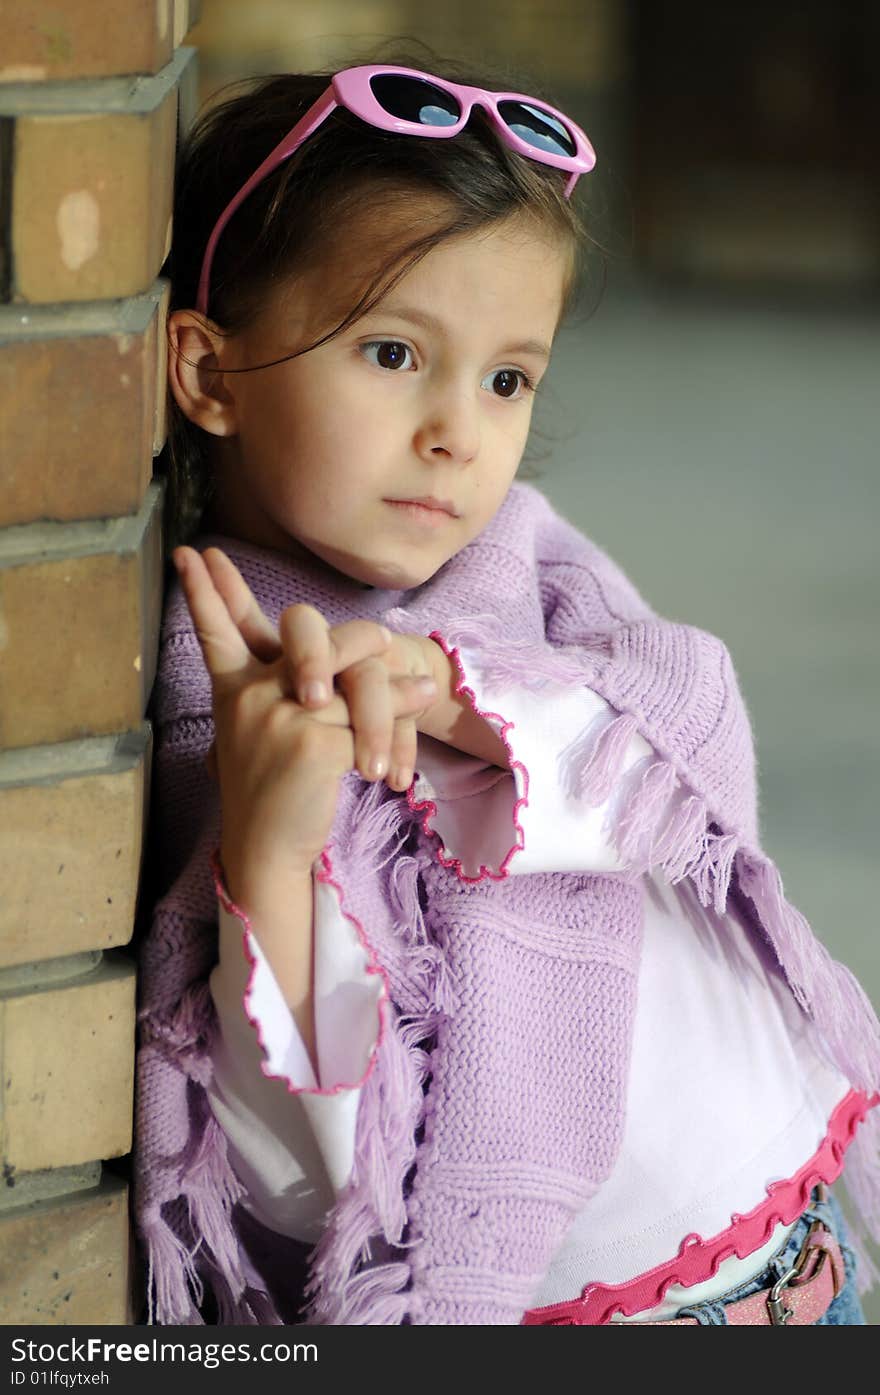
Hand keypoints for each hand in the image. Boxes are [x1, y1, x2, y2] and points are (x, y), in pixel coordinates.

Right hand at [188, 545, 440, 793]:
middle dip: (353, 638)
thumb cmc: (274, 789)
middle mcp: (249, 695)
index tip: (189, 551)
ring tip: (423, 688)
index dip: (205, 590)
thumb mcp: (263, 731)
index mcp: (234, 689)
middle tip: (383, 642)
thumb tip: (330, 659)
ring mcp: (278, 717)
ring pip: (349, 679)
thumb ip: (284, 688)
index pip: (216, 630)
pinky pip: (364, 720)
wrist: (268, 848)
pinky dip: (397, 722)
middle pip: (308, 634)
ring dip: (393, 687)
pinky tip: (414, 719)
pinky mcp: (309, 745)